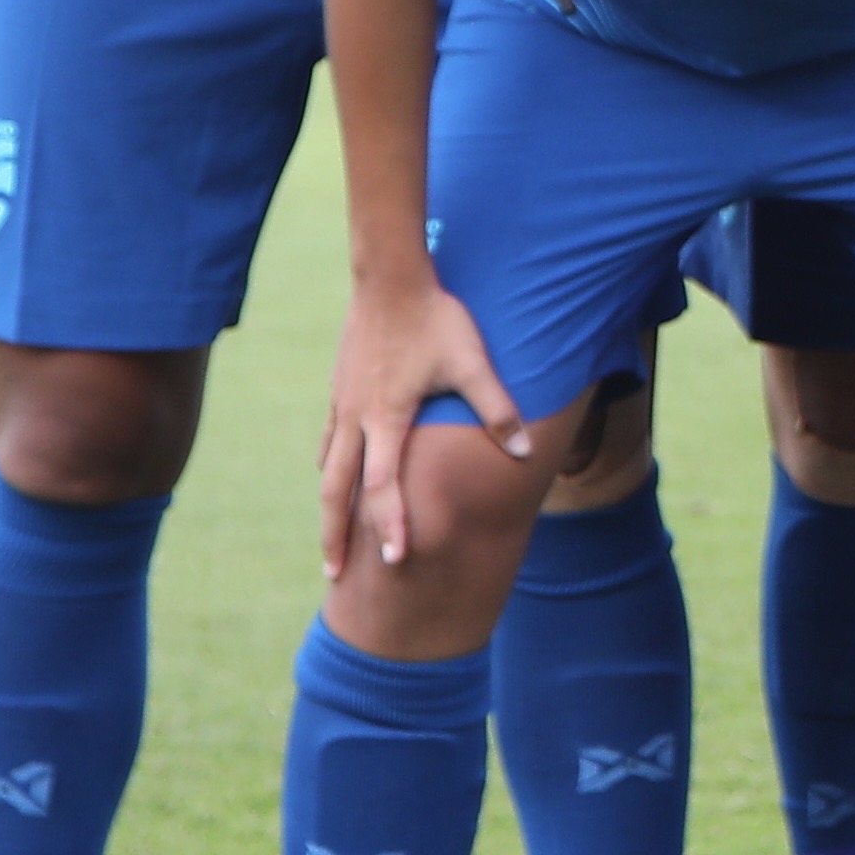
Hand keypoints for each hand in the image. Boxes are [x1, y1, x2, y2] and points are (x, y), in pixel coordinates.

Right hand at [320, 270, 519, 578]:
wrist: (391, 280)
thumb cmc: (436, 321)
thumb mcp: (473, 363)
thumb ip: (498, 409)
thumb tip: (525, 450)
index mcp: (386, 420)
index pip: (383, 487)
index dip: (389, 525)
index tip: (395, 560)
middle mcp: (356, 419)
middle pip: (337, 491)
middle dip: (336, 535)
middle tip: (333, 574)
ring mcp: (342, 405)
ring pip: (329, 468)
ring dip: (329, 506)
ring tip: (331, 537)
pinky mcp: (340, 390)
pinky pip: (330, 440)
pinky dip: (330, 466)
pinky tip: (331, 475)